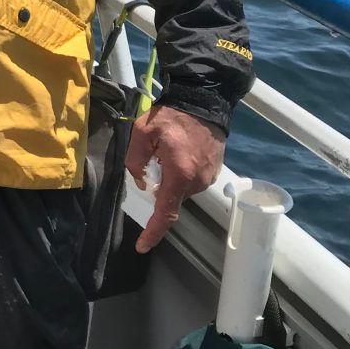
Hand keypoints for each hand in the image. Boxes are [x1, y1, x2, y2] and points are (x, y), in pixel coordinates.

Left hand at [125, 104, 224, 253]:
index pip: (165, 213)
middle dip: (158, 182)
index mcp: (179, 174)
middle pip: (170, 196)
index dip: (153, 232)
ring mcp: (208, 178)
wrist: (204, 102)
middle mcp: (197, 182)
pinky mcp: (214, 172)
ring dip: (170, 175)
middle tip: (155, 154)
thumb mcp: (142, 132)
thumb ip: (135, 160)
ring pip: (180, 188)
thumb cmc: (171, 115)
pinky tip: (180, 149)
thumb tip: (141, 182)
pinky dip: (181, 170)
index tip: (141, 246)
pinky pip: (190, 180)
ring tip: (169, 147)